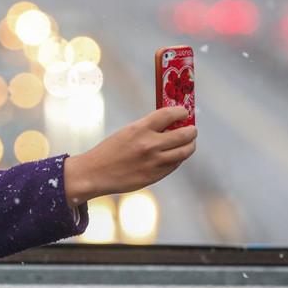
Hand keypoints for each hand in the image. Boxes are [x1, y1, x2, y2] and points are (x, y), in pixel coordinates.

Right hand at [64, 106, 196, 205]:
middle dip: (191, 131)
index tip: (185, 112)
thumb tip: (170, 124)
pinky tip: (176, 155)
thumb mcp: (127, 132)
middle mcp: (150, 145)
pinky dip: (179, 158)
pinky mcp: (155, 176)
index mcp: (141, 129)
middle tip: (192, 129)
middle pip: (184, 135)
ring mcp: (154, 162)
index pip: (170, 114)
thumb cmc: (110, 150)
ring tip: (189, 143)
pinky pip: (174, 165)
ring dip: (190, 145)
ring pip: (184, 152)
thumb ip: (148, 128)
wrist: (96, 173)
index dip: (181, 112)